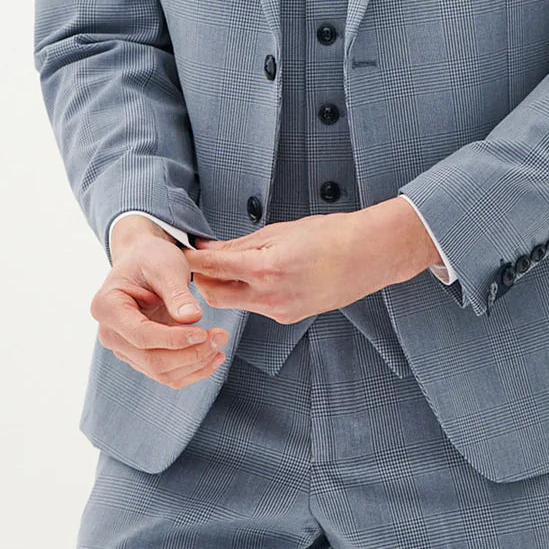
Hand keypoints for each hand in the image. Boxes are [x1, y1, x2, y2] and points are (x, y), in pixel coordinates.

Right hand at [91, 232, 228, 388]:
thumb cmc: (151, 258)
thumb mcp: (165, 266)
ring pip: (161, 373)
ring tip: (220, 343)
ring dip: (194, 364)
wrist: (145, 261)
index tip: (203, 332)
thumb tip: (192, 318)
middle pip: (151, 360)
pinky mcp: (140, 357)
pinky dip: (192, 369)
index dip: (174, 339)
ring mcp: (124, 348)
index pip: (141, 335)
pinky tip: (214, 356)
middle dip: (190, 354)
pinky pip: (167, 373)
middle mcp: (109, 333)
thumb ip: (177, 293)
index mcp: (106, 307)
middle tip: (221, 336)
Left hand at [188, 207, 415, 322]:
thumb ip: (239, 245)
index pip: (212, 268)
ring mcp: (280, 312)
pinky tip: (257, 277)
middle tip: (199, 262)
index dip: (190, 261)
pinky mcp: (290, 318)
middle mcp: (270, 296)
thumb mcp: (280, 231)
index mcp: (265, 268)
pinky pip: (257, 308)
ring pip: (235, 303)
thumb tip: (208, 248)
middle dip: (203, 280)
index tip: (178, 254)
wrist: (371, 255)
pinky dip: (248, 293)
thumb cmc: (331, 235)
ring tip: (228, 266)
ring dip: (225, 287)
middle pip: (215, 296)